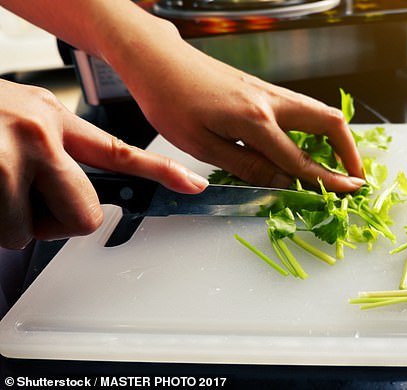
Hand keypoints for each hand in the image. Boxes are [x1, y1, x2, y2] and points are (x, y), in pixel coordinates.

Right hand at [0, 79, 208, 248]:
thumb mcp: (17, 117)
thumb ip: (52, 147)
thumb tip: (73, 186)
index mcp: (51, 119)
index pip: (120, 151)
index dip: (162, 171)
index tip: (193, 185)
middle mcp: (37, 136)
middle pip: (84, 215)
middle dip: (55, 221)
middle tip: (25, 200)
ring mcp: (6, 160)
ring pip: (30, 233)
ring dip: (9, 224)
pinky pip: (2, 235)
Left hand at [104, 25, 364, 192]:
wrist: (159, 62)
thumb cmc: (170, 102)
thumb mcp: (202, 145)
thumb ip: (246, 166)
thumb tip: (281, 182)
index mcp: (254, 120)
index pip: (299, 159)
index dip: (326, 179)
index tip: (348, 192)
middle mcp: (270, 101)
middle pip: (328, 123)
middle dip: (348, 151)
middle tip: (355, 176)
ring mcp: (269, 92)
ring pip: (319, 112)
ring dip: (335, 138)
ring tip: (339, 163)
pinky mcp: (264, 89)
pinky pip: (303, 108)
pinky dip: (317, 128)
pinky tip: (310, 144)